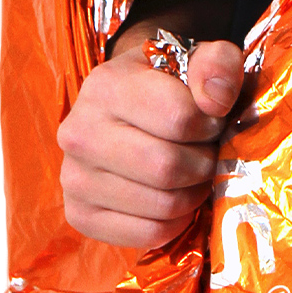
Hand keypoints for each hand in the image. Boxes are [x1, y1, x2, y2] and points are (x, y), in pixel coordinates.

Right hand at [57, 31, 244, 250]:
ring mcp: (73, 177)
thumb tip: (216, 101)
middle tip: (207, 154)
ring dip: (193, 194)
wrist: (127, 109)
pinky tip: (175, 197)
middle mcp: (78, 132)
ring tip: (192, 173)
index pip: (179, 118)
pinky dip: (176, 223)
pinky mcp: (79, 215)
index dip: (211, 124)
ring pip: (162, 205)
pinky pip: (148, 233)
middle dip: (203, 164)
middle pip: (167, 168)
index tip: (212, 121)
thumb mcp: (198, 58)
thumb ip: (217, 65)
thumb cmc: (169, 84)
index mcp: (105, 85)